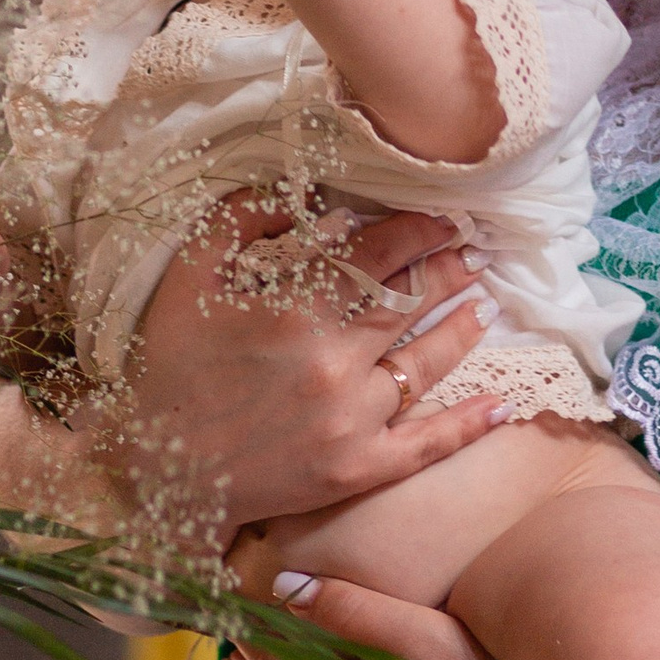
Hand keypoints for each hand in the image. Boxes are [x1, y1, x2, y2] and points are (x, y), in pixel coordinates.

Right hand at [94, 198, 508, 541]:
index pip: (379, 254)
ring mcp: (352, 419)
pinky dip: (468, 424)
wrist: (157, 469)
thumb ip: (245, 219)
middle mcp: (334, 361)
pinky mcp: (358, 470)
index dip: (417, 230)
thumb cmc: (170, 364)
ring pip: (427, 362)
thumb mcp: (191, 273)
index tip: (441, 215)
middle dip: (448, 270)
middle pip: (412, 302)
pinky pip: (427, 445)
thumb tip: (307, 190)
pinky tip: (502, 403)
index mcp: (296, 308)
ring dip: (463, 328)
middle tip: (474, 250)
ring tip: (484, 304)